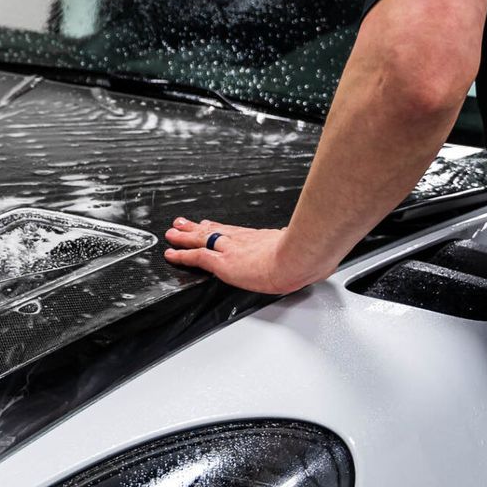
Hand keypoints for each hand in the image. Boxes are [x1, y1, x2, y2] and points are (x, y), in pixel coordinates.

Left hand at [161, 217, 329, 294]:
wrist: (300, 259)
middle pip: (215, 231)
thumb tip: (316, 260)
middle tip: (182, 223)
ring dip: (184, 237)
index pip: (234, 232)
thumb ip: (302, 252)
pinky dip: (181, 256)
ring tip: (172, 233)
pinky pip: (196, 257)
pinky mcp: (222, 262)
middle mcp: (243, 240)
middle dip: (197, 228)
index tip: (209, 224)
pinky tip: (171, 254)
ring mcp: (231, 250)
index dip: (219, 228)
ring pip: (201, 240)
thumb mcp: (303, 249)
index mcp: (261, 238)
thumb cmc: (306, 255)